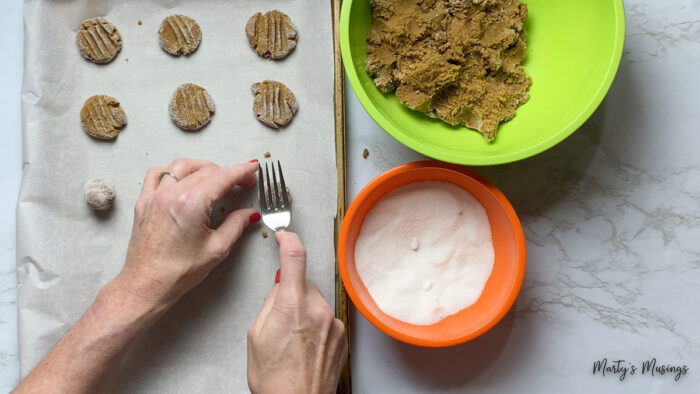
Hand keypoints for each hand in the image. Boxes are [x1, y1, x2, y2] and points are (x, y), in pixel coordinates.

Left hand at [115, 158, 259, 308]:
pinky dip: (173, 171)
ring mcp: (155, 196)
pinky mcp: (144, 202)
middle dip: (227, 172)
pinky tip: (182, 179)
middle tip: (241, 181)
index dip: (242, 171)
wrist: (147, 284)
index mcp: (192, 204)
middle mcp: (171, 194)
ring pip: (182, 166)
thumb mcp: (217, 249)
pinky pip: (157, 174)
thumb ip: (236, 225)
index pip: (223, 177)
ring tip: (215, 176)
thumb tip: (249, 214)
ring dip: (202, 167)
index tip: (252, 168)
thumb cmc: (178, 272)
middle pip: (205, 170)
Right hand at [247, 231, 347, 393]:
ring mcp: (333, 322)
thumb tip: (279, 288)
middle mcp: (317, 309)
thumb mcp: (256, 335)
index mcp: (291, 305)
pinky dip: (316, 326)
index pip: (295, 256)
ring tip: (293, 341)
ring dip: (305, 312)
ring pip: (316, 302)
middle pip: (303, 284)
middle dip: (291, 293)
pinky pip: (326, 318)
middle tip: (280, 320)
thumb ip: (270, 303)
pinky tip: (305, 347)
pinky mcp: (342, 335)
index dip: (289, 239)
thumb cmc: (275, 379)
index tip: (285, 235)